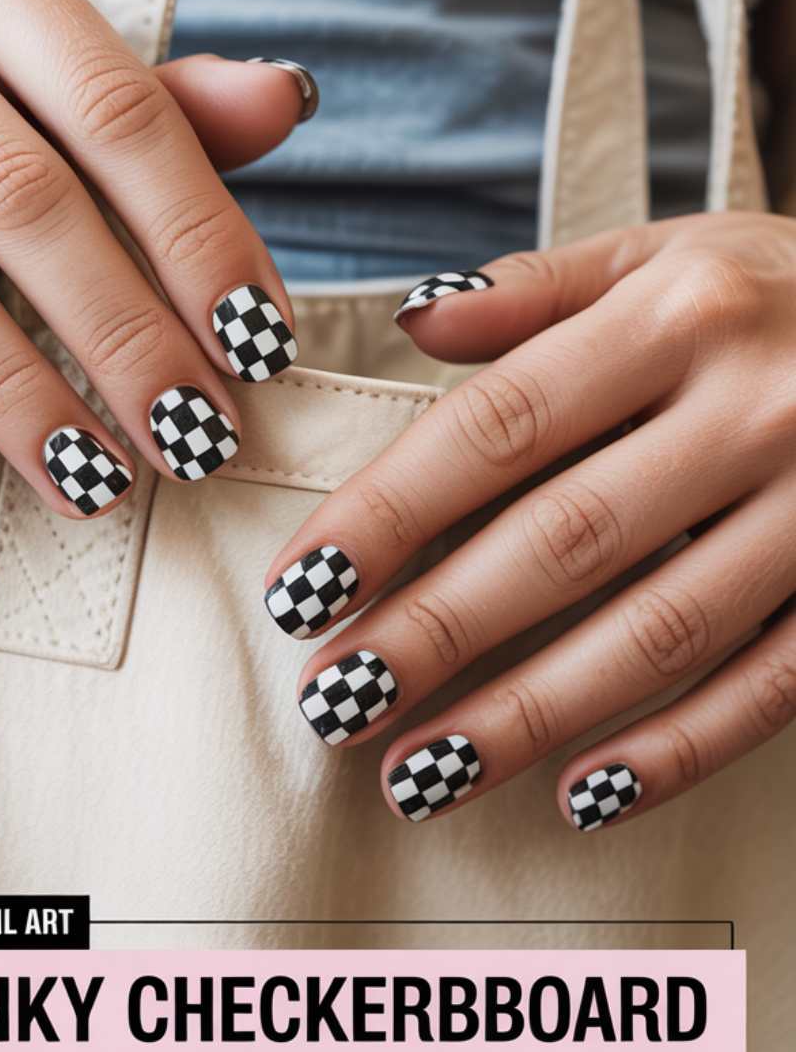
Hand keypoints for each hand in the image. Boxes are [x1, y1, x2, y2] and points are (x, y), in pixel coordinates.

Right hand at [0, 0, 305, 513]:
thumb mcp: (63, 70)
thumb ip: (170, 103)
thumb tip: (285, 101)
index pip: (120, 111)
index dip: (199, 238)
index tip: (258, 346)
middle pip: (22, 197)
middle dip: (120, 333)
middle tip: (190, 437)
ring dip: (11, 388)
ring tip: (90, 477)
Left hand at [264, 212, 795, 831]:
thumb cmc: (780, 294)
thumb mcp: (667, 256)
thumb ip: (537, 289)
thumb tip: (411, 320)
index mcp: (680, 315)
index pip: (499, 425)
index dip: (390, 513)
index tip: (302, 589)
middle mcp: (755, 410)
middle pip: (563, 540)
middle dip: (436, 632)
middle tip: (335, 700)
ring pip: (660, 632)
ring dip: (531, 714)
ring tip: (421, 769)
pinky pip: (771, 686)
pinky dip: (678, 750)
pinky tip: (584, 795)